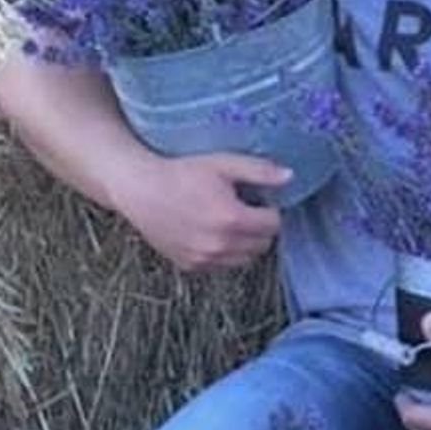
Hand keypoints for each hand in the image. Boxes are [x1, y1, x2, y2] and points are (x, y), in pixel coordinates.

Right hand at [111, 151, 289, 270]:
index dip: (270, 209)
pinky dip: (226, 253)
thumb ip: (260, 171)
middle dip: (261, 228)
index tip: (260, 199)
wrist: (141, 190)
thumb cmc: (182, 173)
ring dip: (246, 243)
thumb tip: (290, 177)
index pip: (273, 225)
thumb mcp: (223, 164)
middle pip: (262, 245)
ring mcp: (204, 259)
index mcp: (233, 220)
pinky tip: (213, 232)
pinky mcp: (190, 265)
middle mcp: (220, 245)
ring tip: (231, 221)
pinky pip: (222, 265)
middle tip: (247, 209)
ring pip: (245, 259)